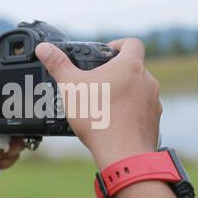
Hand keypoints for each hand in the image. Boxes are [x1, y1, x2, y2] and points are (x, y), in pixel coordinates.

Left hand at [0, 91, 24, 181]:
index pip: (9, 106)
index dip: (12, 117)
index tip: (4, 130)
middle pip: (20, 126)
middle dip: (11, 142)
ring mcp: (3, 137)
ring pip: (19, 143)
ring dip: (5, 154)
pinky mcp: (5, 151)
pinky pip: (15, 156)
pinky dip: (4, 162)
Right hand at [35, 39, 161, 169]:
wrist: (123, 154)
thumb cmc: (99, 118)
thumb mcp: (72, 87)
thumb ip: (58, 65)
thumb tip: (44, 48)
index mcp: (130, 66)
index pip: (132, 43)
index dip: (118, 44)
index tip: (106, 52)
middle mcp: (147, 81)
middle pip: (134, 68)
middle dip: (117, 73)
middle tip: (98, 82)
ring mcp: (153, 102)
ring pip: (139, 90)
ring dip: (124, 93)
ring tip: (104, 105)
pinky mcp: (153, 121)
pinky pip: (141, 110)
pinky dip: (130, 112)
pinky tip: (113, 122)